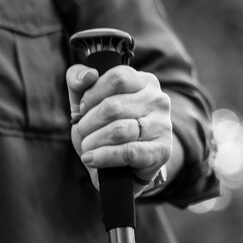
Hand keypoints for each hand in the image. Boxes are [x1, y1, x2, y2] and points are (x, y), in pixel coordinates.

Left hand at [66, 64, 172, 194]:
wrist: (125, 167)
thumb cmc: (106, 129)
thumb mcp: (88, 102)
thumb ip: (78, 81)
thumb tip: (88, 75)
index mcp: (145, 82)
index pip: (117, 78)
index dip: (93, 94)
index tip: (83, 109)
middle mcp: (158, 100)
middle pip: (114, 106)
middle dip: (89, 122)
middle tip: (82, 131)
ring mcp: (163, 126)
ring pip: (119, 130)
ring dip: (94, 141)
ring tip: (86, 147)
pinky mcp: (162, 151)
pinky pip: (128, 151)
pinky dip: (104, 156)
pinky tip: (91, 159)